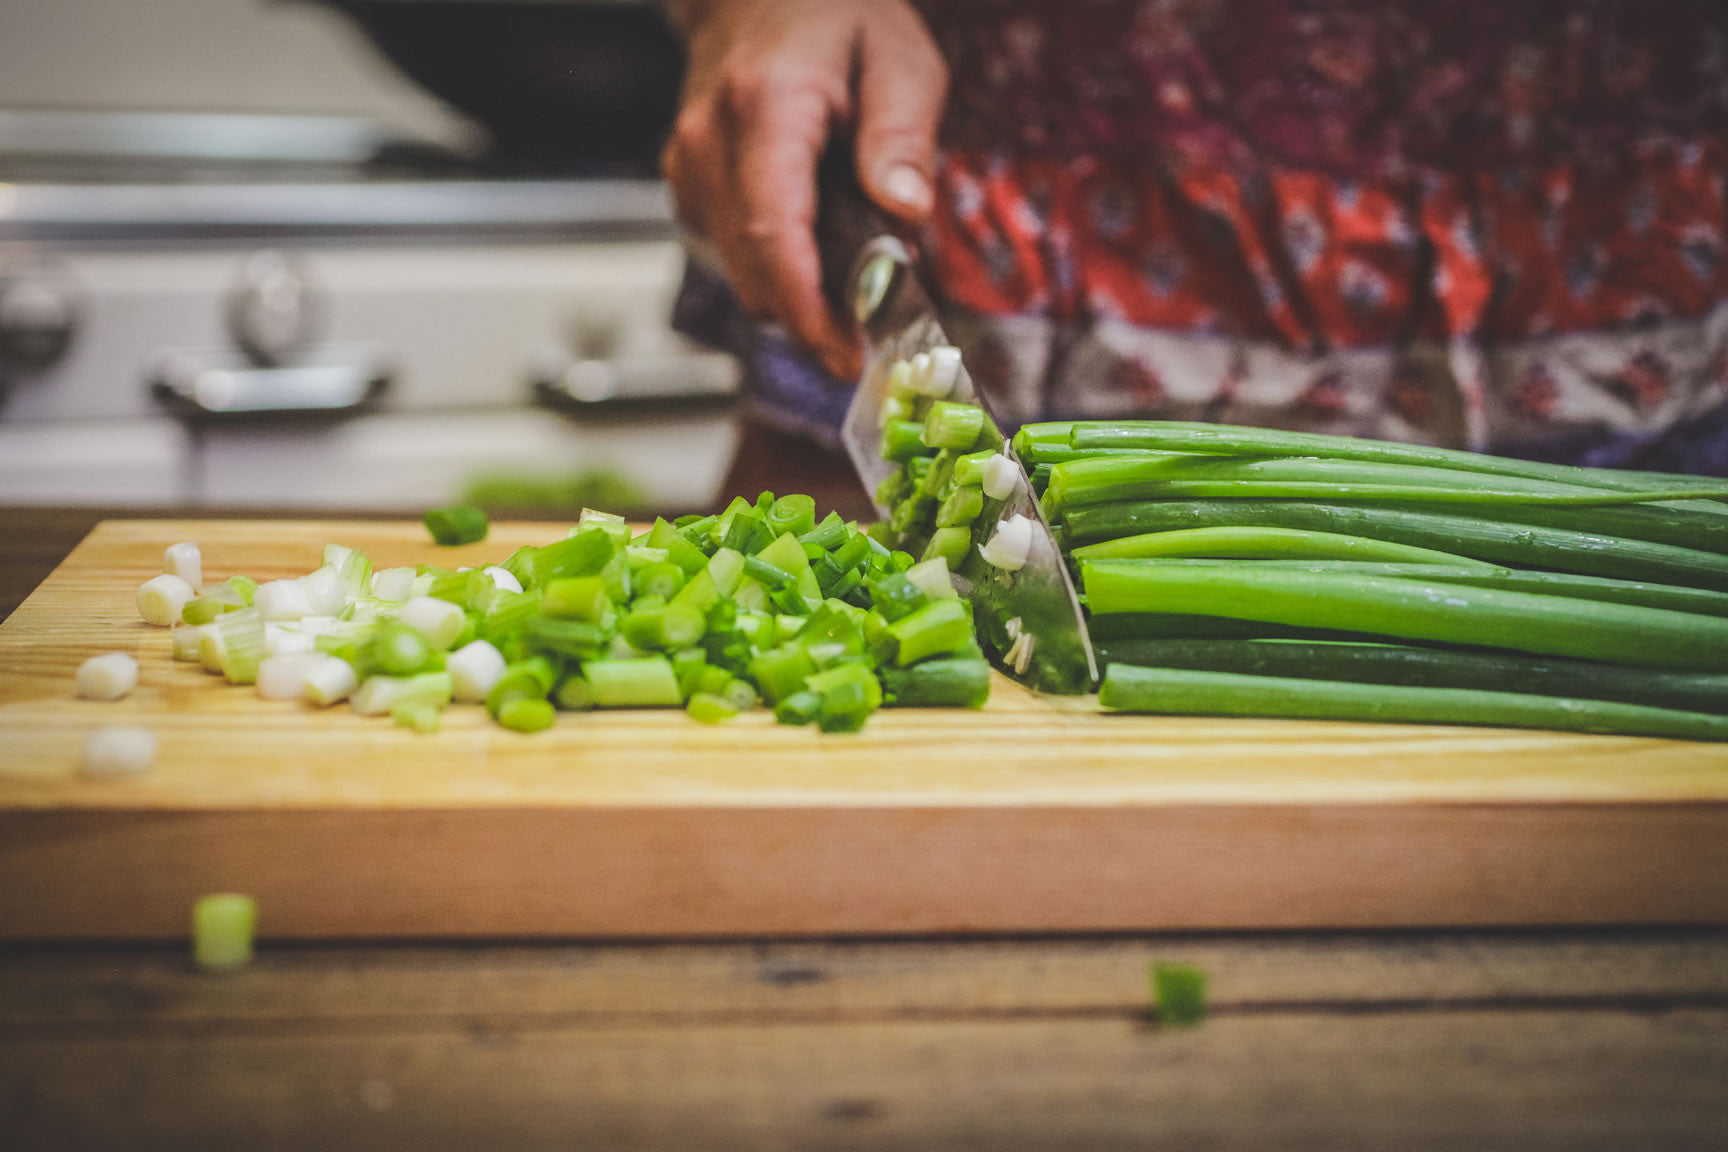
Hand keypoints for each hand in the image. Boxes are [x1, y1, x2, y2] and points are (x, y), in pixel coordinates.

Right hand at [662, 0, 947, 379]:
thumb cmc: (836, 17)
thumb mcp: (899, 57)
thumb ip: (904, 135)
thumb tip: (906, 212)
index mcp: (765, 107)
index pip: (774, 232)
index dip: (809, 309)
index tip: (848, 354)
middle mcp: (708, 142)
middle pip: (754, 269)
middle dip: (815, 318)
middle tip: (876, 334)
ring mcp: (688, 167)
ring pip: (740, 272)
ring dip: (797, 296)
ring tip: (857, 286)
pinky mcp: (688, 187)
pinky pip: (731, 254)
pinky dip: (776, 270)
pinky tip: (817, 250)